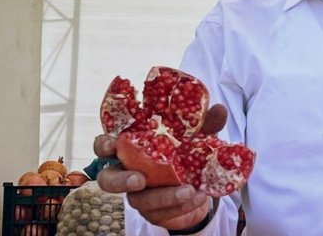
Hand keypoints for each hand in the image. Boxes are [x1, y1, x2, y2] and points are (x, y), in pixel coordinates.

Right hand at [93, 104, 228, 229]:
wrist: (202, 185)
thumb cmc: (187, 153)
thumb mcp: (198, 136)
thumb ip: (204, 123)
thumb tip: (219, 110)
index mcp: (132, 147)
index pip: (105, 146)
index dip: (103, 145)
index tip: (112, 144)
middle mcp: (129, 171)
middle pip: (108, 179)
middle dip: (121, 181)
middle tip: (141, 179)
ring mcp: (139, 194)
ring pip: (139, 200)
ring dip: (164, 197)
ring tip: (189, 191)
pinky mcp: (153, 211)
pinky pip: (161, 213)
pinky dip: (180, 206)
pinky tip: (198, 197)